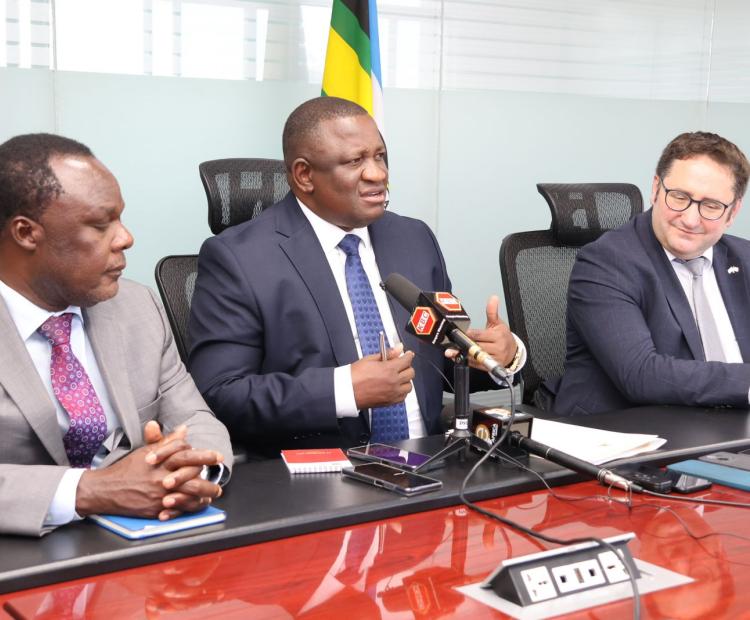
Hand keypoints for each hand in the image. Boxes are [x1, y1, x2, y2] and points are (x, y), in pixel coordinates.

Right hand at [75, 424, 223, 519]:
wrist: (105, 490)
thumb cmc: (127, 469)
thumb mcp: (147, 451)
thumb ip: (167, 442)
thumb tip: (184, 429)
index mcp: (160, 461)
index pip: (187, 455)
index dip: (204, 455)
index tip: (217, 456)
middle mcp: (161, 478)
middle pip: (192, 477)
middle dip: (209, 479)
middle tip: (219, 481)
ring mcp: (159, 495)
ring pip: (188, 495)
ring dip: (204, 495)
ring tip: (213, 494)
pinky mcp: (155, 509)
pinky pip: (178, 509)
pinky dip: (191, 507)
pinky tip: (199, 504)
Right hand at [351, 344, 414, 409]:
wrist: (346, 392)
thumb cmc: (354, 376)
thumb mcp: (370, 359)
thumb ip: (388, 353)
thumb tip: (398, 348)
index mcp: (389, 369)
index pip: (407, 360)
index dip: (408, 355)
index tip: (407, 354)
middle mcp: (393, 382)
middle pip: (410, 373)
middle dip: (407, 367)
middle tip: (400, 365)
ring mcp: (393, 393)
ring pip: (409, 386)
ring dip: (405, 380)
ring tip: (397, 377)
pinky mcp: (390, 402)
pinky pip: (404, 396)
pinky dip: (402, 391)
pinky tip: (395, 387)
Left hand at [445, 295, 516, 368]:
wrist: (513, 352)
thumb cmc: (503, 337)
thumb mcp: (498, 323)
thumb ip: (492, 311)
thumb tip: (493, 298)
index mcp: (498, 336)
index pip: (479, 335)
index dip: (469, 334)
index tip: (460, 332)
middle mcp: (497, 348)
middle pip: (476, 346)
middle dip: (464, 344)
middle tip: (452, 342)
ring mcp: (493, 358)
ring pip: (475, 357)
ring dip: (462, 354)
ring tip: (451, 351)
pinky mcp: (490, 366)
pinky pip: (476, 365)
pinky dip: (466, 361)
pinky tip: (458, 357)